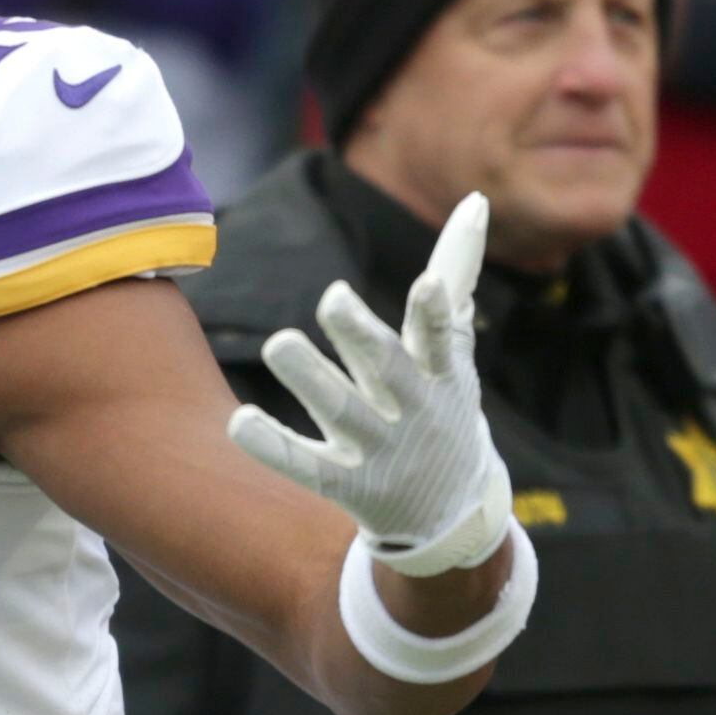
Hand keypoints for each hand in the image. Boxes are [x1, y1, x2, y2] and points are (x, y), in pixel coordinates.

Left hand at [224, 192, 513, 570]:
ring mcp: (381, 451)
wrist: (449, 513)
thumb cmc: (441, 406)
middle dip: (362, 337)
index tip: (426, 284)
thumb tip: (475, 201)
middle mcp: (413, 411)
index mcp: (441, 375)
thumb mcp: (451, 348)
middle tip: (334, 297)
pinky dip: (274, 446)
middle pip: (387, 371)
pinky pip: (305, 464)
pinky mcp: (347, 485)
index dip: (434, 314)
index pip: (440, 340)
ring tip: (279, 343)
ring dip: (312, 380)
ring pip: (342, 412)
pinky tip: (240, 420)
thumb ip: (457, 274)